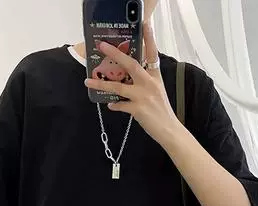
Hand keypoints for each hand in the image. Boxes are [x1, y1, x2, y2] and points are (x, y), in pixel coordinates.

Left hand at [84, 23, 180, 147]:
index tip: (145, 24)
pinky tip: (109, 105)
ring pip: (118, 87)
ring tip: (88, 81)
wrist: (169, 130)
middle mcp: (149, 84)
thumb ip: (144, 84)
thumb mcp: (157, 92)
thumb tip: (126, 82)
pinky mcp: (138, 109)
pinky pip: (120, 105)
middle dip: (115, 54)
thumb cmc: (162, 112)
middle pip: (131, 64)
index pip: (152, 54)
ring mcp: (143, 96)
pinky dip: (114, 105)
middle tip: (103, 46)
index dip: (149, 39)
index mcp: (155, 77)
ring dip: (101, 84)